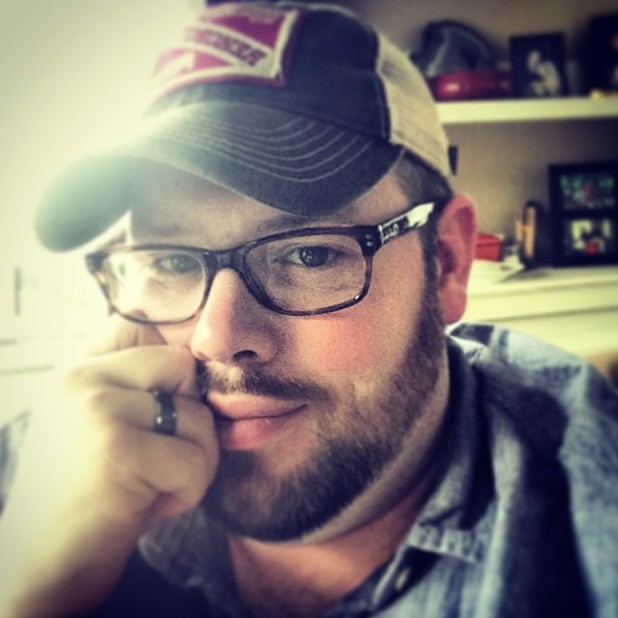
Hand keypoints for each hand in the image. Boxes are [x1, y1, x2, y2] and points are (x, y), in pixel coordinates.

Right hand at [0, 316, 218, 616]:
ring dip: (192, 462)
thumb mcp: (113, 427)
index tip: (185, 385)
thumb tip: (218, 363)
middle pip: (186, 368)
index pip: (145, 318)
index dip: (180, 347)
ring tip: (147, 485)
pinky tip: (145, 507)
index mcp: (79, 369)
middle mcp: (81, 377)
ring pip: (199, 416)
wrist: (47, 566)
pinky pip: (196, 458)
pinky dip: (186, 491)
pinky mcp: (116, 447)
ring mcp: (95, 407)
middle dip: (192, 421)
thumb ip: (148, 388)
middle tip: (158, 460)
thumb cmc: (95, 494)